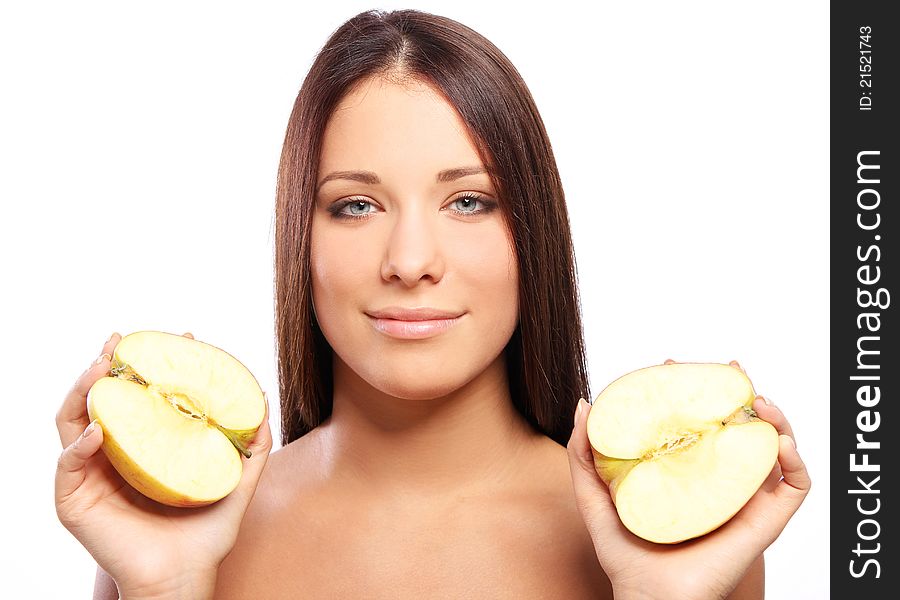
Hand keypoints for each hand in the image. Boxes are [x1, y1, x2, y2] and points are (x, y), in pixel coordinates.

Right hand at [55, 332, 273, 597]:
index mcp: (145, 447)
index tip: (180, 338)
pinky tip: (98, 430)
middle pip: (101, 399)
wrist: (184, 577)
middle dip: (106, 365)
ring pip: (72, 421)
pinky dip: (78, 445)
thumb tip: (263, 404)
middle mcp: (114, 455)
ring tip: (100, 369)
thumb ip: (251, 449)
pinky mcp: (75, 501)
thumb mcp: (235, 484)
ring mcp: (91, 475)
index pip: (141, 396)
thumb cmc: (205, 535)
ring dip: (83, 391)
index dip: (154, 365)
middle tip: (120, 340)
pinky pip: (67, 464)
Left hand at [566, 359, 810, 599]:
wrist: (649, 597)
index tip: (676, 365)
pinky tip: (775, 441)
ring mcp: (744, 499)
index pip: (699, 422)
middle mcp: (719, 481)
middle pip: (740, 427)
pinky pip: (795, 485)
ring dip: (774, 416)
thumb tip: (585, 404)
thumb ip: (584, 454)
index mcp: (687, 472)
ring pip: (773, 448)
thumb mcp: (596, 495)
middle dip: (739, 391)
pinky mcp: (766, 521)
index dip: (695, 389)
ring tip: (757, 398)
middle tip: (727, 367)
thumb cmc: (625, 554)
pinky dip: (794, 459)